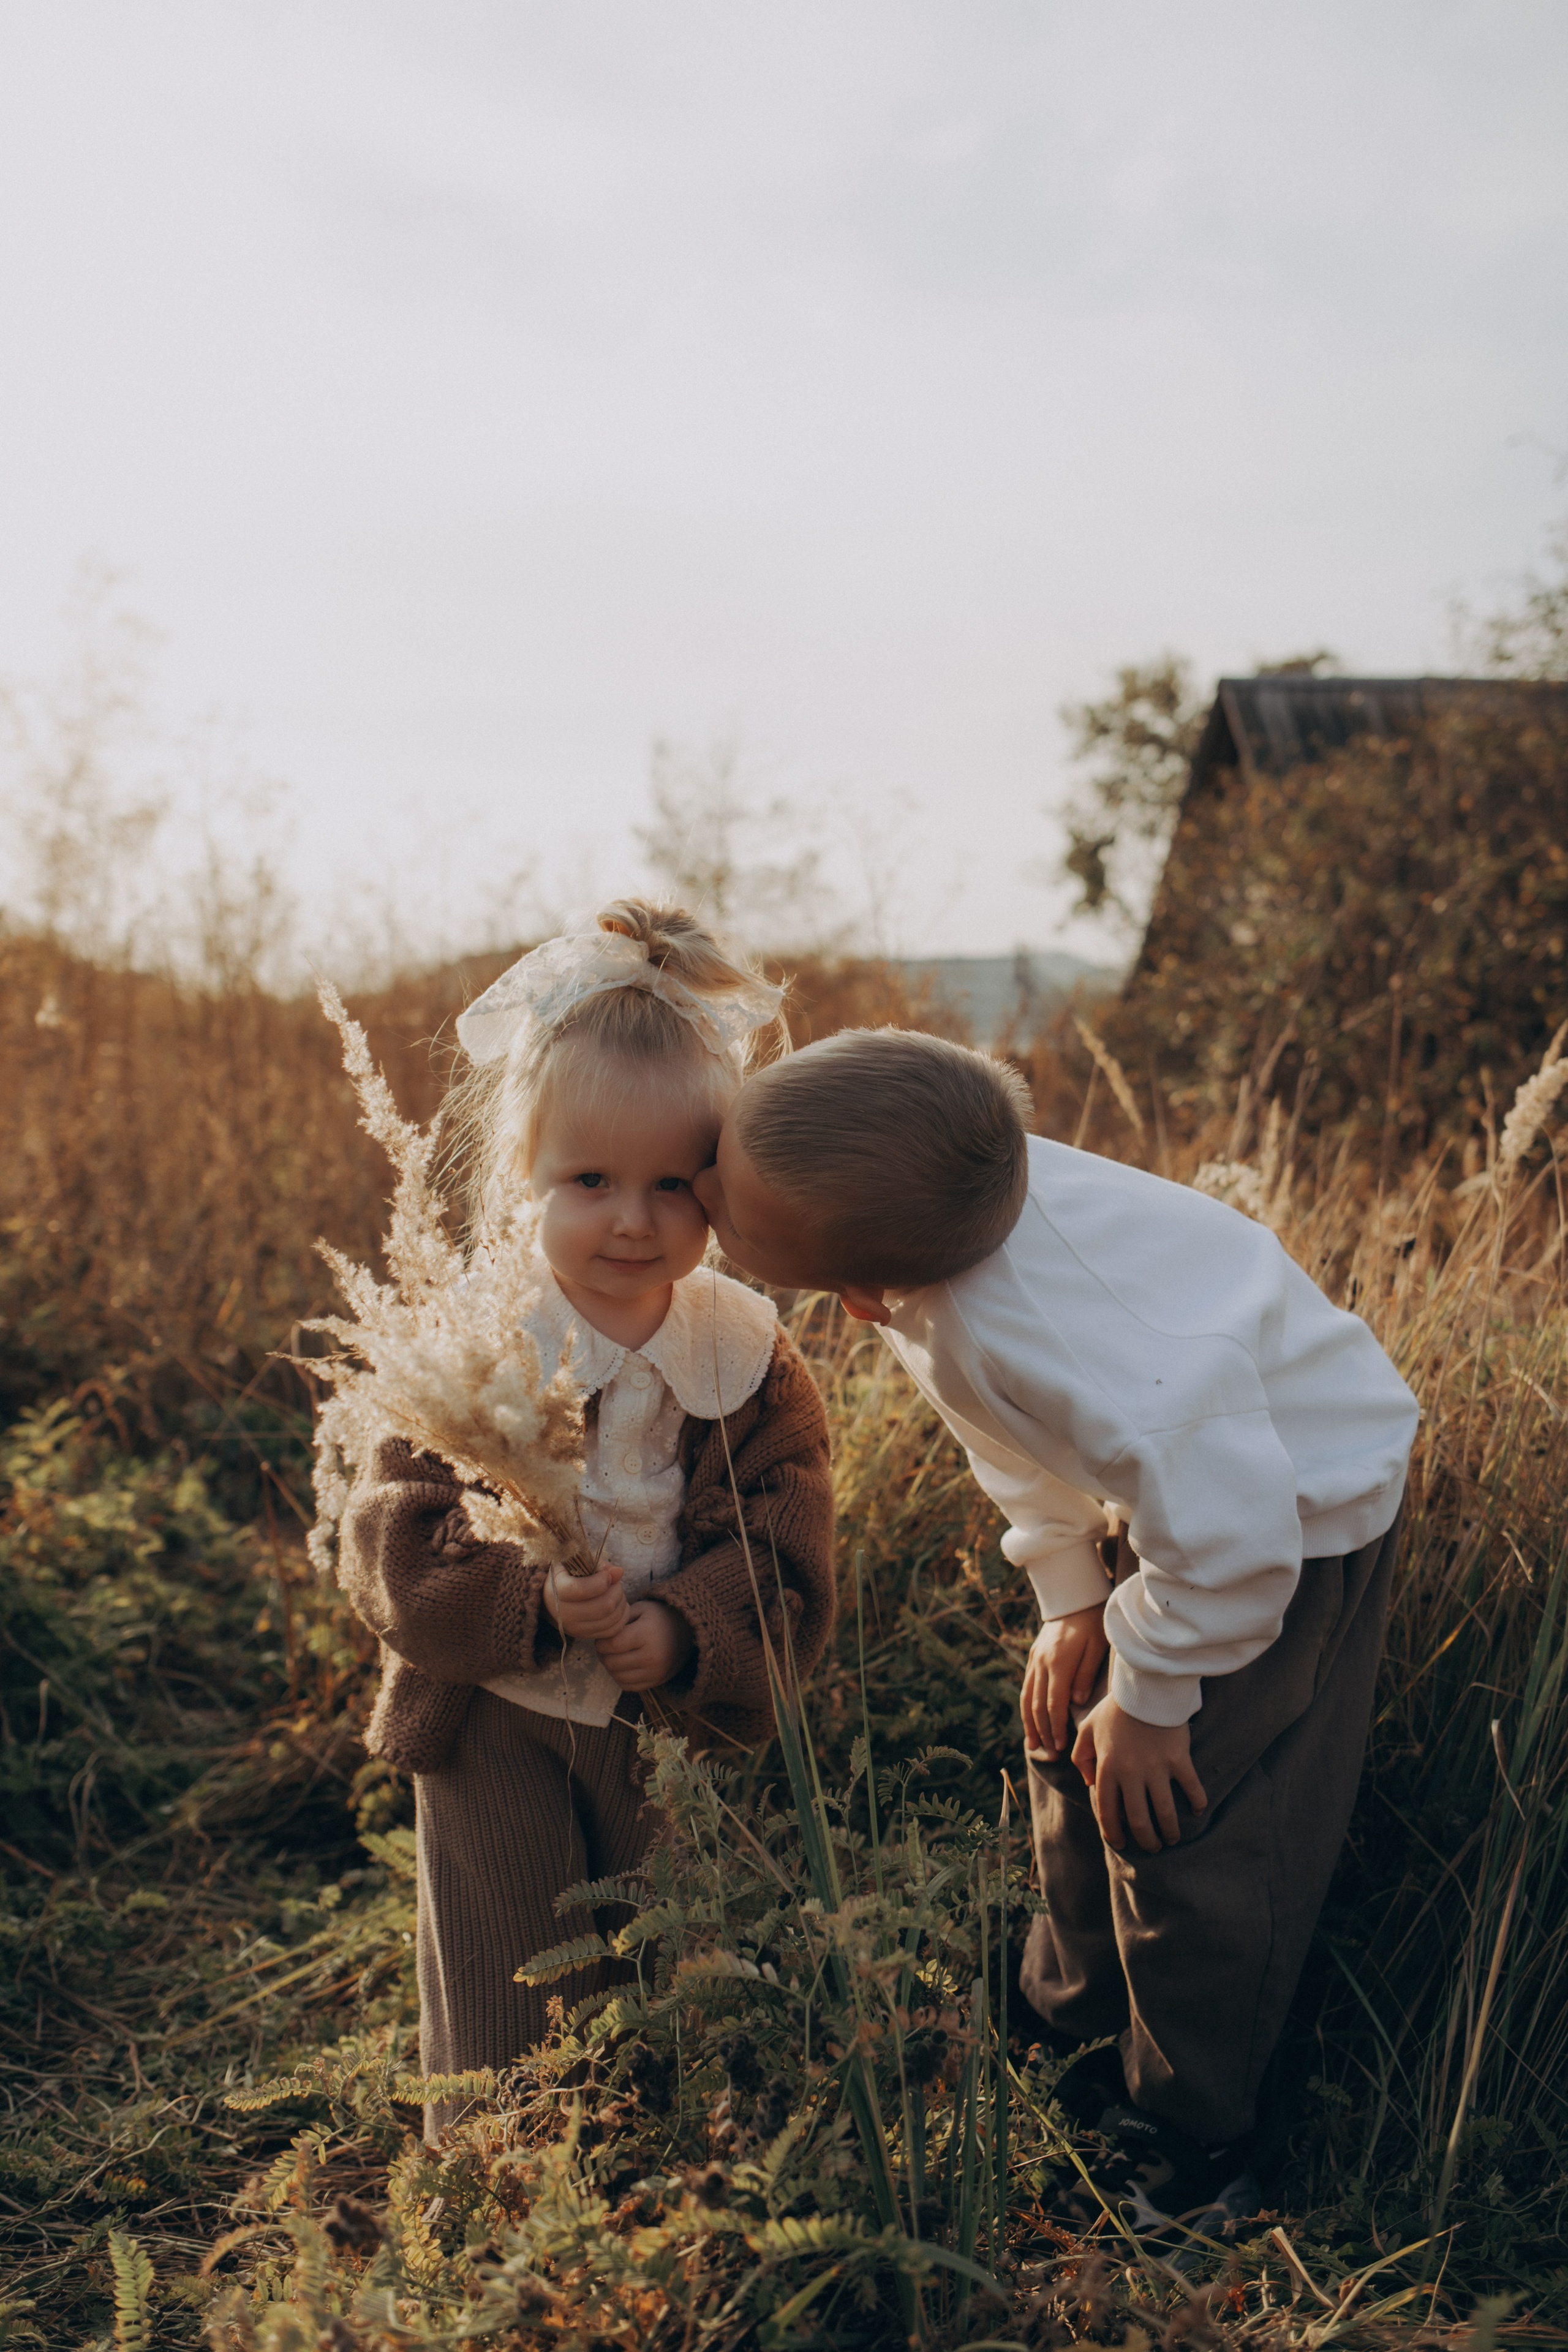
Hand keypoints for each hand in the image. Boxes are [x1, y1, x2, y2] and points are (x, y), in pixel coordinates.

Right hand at [545, 1563, 629, 1642]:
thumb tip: (619, 1572)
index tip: (606, 1574)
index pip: (583, 1589)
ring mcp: (575, 1628)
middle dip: (616, 1590)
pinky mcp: (586, 1636)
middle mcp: (564, 1614)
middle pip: (604, 1606)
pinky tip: (617, 1605)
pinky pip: (613, 1630)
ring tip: (616, 1592)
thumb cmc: (567, 1576)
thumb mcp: (576, 1563)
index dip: (602, 1580)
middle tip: (615, 1582)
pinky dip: (621, 1615)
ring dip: (621, 1602)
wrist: (551, 1599)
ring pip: (611, 1618)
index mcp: (557, 1590)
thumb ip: (597, 1565)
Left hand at [596, 1600, 692, 1692]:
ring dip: (610, 1667)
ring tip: (614, 1655)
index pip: (612, 1645)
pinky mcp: (655, 1682)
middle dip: (603, 1654)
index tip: (602, 1638)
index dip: (601, 1642)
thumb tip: (601, 1633)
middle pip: (612, 1662)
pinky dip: (620, 1677)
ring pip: (617, 1677)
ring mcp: (655, 1672)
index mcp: (646, 1635)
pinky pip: (627, 1686)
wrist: (687, 1632)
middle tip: (606, 1647)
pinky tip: (623, 1666)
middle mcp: (652, 1657)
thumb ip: (620, 1619)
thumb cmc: (659, 1617)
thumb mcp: (641, 1609)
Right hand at [1021, 1603, 1109, 1757]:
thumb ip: (1085, 1675)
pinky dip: (1026, 1708)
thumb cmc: (1094, 1622)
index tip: (1062, 1746)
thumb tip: (1075, 1703)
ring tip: (1035, 1746)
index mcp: (1059, 1662)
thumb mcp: (1097, 1646)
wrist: (1074, 1596)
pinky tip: (1030, 1722)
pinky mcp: (1033, 1657)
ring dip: (1030, 1724)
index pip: (1054, 1704)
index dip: (1056, 1727)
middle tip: (1052, 1754)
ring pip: (1027, 1698)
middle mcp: (1042, 1663)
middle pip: (1037, 1705)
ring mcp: (1035, 1660)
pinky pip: (1026, 1687)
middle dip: (1044, 1732)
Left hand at [1071, 1695, 1207, 1853]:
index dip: (1113, 1831)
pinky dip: (1197, 1802)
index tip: (1120, 1843)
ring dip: (1169, 1830)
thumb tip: (1088, 1782)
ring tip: (1172, 1838)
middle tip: (1152, 1846)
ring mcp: (1156, 1768)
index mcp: (1107, 1768)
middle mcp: (1130, 1773)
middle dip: (1145, 1839)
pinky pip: (1191, 1788)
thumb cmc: (1115, 1708)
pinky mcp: (1179, 1759)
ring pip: (1164, 1812)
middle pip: (1137, 1819)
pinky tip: (1198, 1810)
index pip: (1107, 1810)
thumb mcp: (1088, 1728)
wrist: (1145, 1686)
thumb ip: (1081, 1756)